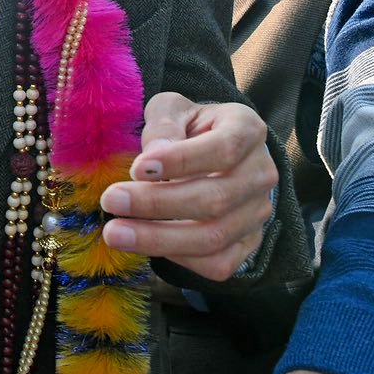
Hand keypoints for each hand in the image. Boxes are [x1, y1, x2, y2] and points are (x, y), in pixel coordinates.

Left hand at [100, 92, 276, 280]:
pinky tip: (145, 244)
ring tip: (115, 233)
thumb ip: (165, 123)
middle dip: (157, 204)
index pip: (223, 149)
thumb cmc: (188, 128)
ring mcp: (258, 213)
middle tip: (111, 201)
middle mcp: (261, 174)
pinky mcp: (248, 243)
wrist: (212, 151)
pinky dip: (179, 259)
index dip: (181, 161)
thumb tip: (154, 154)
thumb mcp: (173, 110)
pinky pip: (217, 263)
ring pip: (214, 237)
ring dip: (159, 239)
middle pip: (216, 199)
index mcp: (247, 130)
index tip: (137, 168)